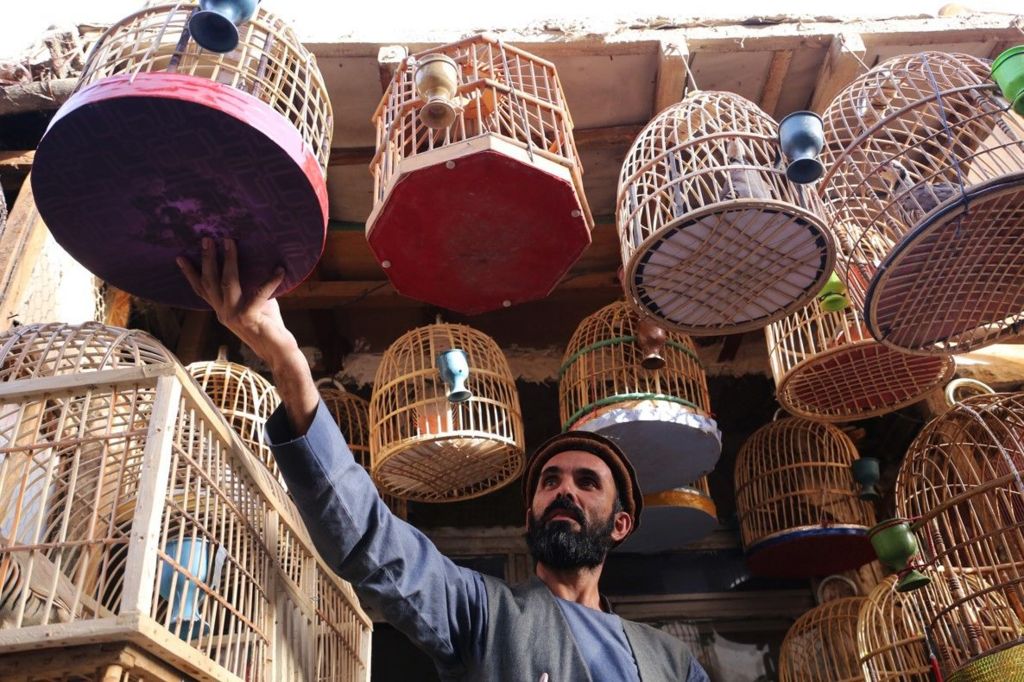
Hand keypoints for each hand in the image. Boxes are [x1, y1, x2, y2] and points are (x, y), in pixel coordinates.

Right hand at [177, 237, 293, 367]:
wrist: (278, 353)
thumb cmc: (269, 327)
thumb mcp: (257, 304)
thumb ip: (251, 288)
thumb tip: (257, 264)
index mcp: (221, 310)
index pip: (202, 290)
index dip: (190, 274)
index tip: (180, 257)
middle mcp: (223, 313)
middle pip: (210, 282)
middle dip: (207, 259)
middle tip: (206, 239)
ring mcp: (233, 316)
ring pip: (226, 283)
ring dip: (228, 261)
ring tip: (229, 242)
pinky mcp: (249, 318)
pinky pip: (259, 293)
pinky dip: (270, 281)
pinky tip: (279, 270)